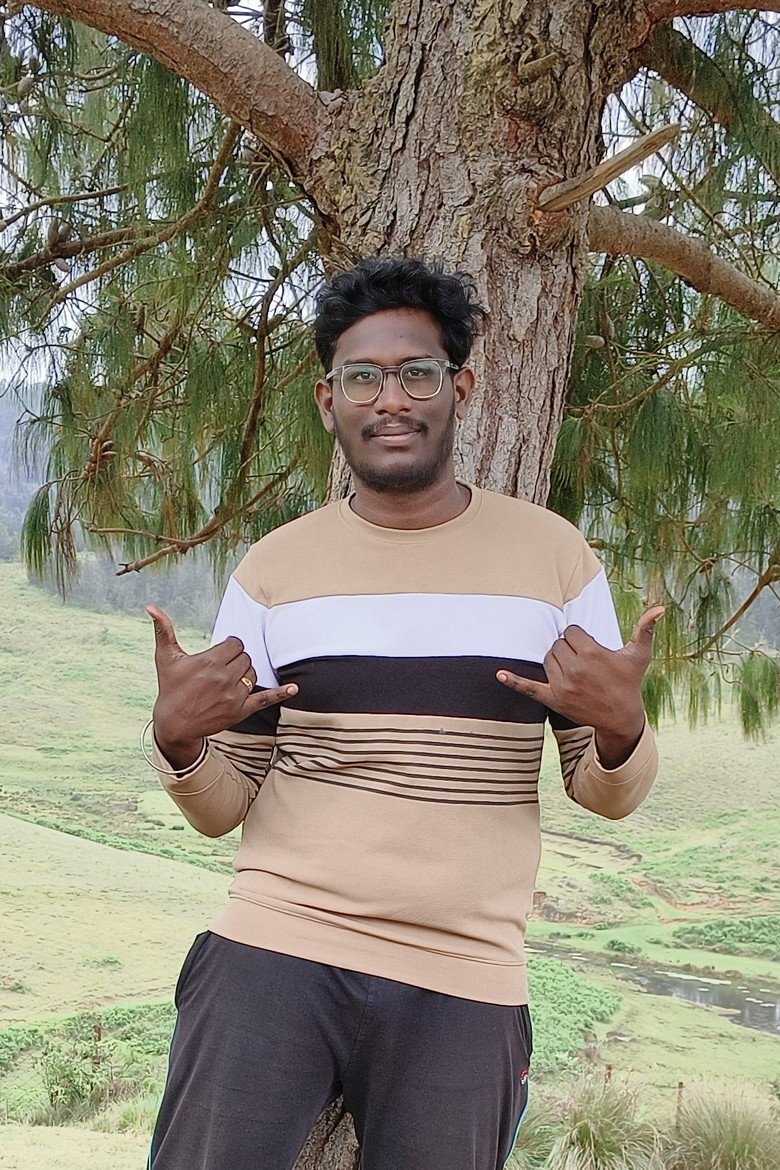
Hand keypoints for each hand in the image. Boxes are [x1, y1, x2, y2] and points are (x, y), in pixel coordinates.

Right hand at [147, 605, 296, 768]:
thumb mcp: (166, 658)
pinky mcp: (241, 711)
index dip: (229, 647)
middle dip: (236, 659)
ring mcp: (235, 695)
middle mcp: (225, 677)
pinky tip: (294, 688)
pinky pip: (266, 699)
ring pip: (253, 673)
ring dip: (246, 673)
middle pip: (246, 657)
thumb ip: (163, 630)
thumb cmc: (169, 688)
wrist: (173, 724)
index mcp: (210, 661)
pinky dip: (282, 693)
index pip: (235, 644)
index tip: (221, 653)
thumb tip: (151, 606)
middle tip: (222, 667)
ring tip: (230, 678)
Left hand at [497, 606, 663, 765]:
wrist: (621, 716)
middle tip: (583, 660)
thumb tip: (661, 608)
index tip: (591, 649)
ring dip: (556, 660)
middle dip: (568, 648)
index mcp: (591, 653)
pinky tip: (500, 675)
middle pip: (557, 644)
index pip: (571, 631)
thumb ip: (646, 629)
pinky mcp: (553, 699)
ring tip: (573, 668)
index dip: (580, 637)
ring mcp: (562, 685)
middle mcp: (574, 669)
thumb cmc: (630, 681)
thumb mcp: (639, 655)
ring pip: (547, 659)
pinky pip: (529, 688)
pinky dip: (514, 682)